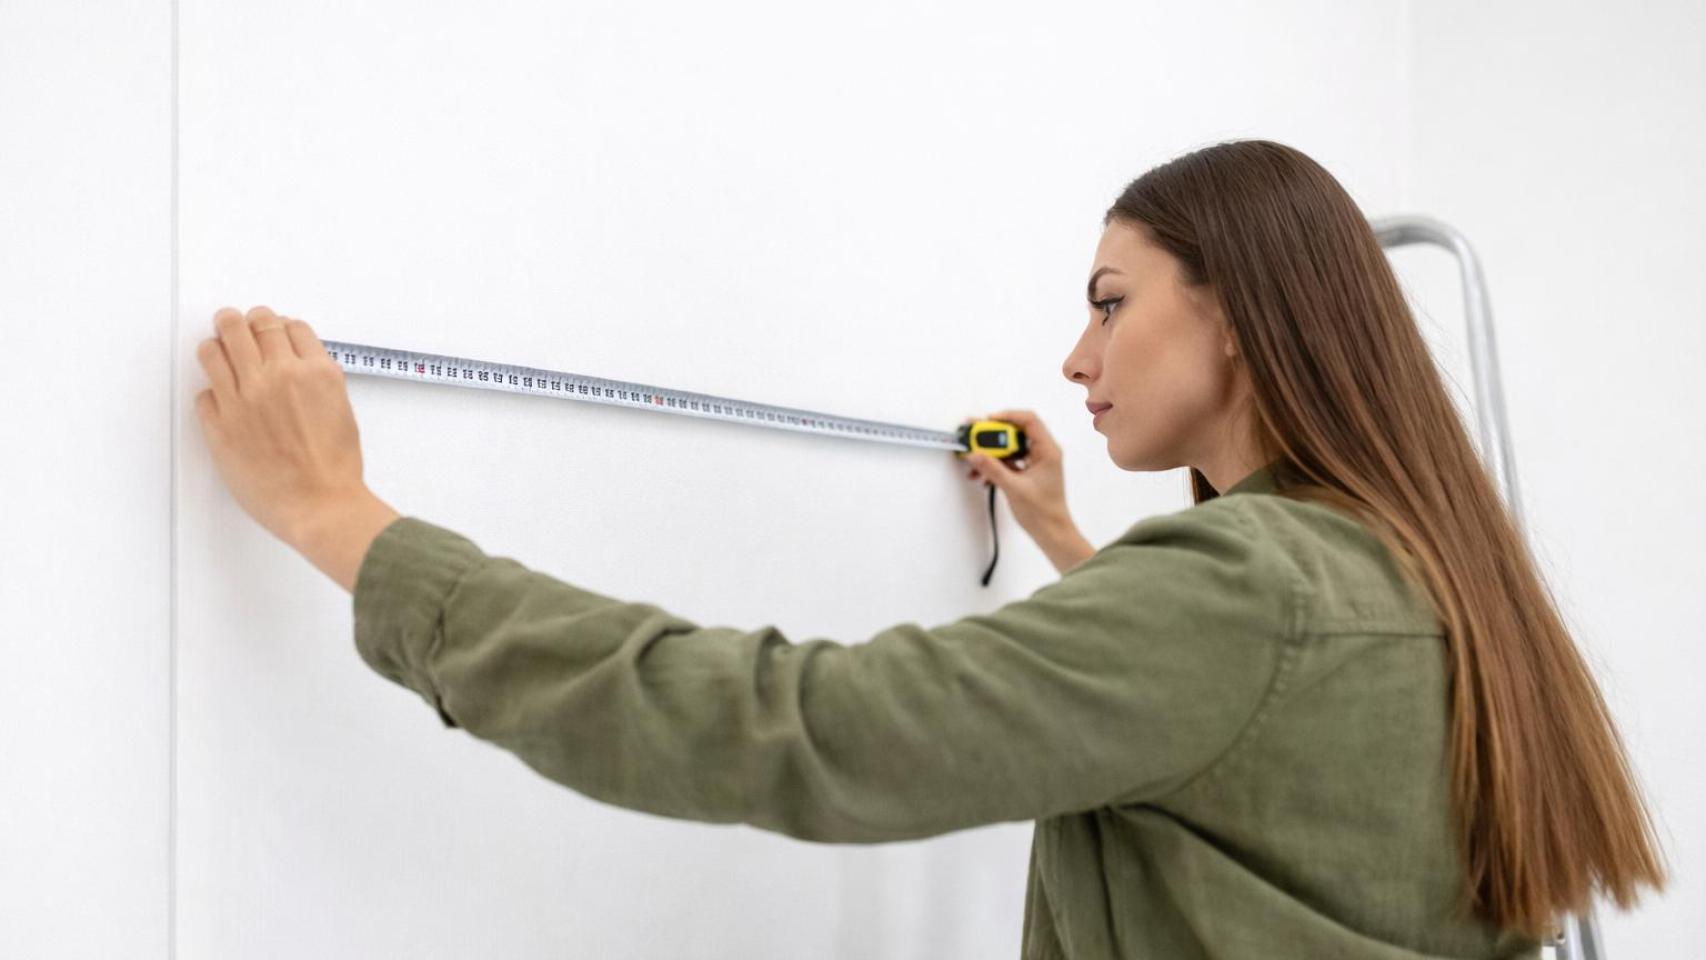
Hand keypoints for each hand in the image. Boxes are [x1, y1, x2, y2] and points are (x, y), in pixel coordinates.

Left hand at [193, 305, 372, 546]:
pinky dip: (211, 392)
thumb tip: (297, 370)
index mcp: (316, 372)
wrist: (320, 506)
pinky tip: (220, 398)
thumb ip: (317, 382)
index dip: (276, 324)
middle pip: (248, 324)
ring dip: (216, 344)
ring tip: (216, 349)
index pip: (288, 326)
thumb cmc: (336, 469)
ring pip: (215, 348)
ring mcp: (245, 398)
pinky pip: (203, 392)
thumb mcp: (342, 410)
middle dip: (240, 322)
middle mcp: (279, 377)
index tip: (270, 329)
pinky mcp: (220, 424)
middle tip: (234, 324)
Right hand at [961, 409, 1076, 547]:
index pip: (1029, 421)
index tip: (987, 421)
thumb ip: (992, 469)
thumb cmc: (1043, 512)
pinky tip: (981, 475)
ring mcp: (1034, 462)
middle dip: (992, 435)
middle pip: (1015, 433)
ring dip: (991, 453)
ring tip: (973, 459)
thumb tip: (974, 454)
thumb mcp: (1014, 488)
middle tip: (973, 436)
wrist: (1051, 532)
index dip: (1007, 417)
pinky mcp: (1027, 472)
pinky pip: (1009, 461)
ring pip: (1009, 448)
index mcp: (1047, 451)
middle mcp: (1042, 452)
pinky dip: (995, 465)